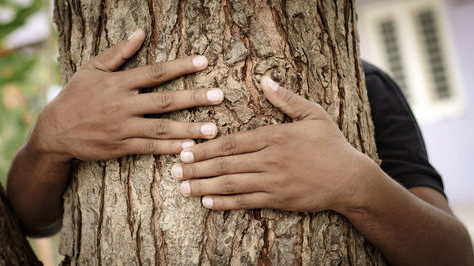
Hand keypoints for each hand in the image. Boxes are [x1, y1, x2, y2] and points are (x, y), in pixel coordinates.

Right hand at [30, 29, 223, 161]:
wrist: (54, 131)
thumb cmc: (75, 96)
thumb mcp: (92, 69)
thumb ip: (118, 52)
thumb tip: (140, 33)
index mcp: (118, 83)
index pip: (155, 72)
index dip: (181, 66)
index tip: (204, 61)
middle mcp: (123, 104)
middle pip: (164, 101)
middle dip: (194, 98)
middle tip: (219, 96)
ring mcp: (123, 127)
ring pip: (161, 128)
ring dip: (189, 129)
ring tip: (213, 129)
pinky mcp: (121, 147)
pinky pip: (150, 148)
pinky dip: (170, 148)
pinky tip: (189, 148)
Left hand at [171, 76, 371, 212]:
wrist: (350, 179)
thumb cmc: (331, 145)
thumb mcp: (313, 115)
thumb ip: (286, 99)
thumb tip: (265, 79)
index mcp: (273, 136)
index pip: (231, 143)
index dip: (205, 148)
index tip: (185, 149)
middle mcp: (269, 160)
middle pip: (225, 164)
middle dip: (196, 167)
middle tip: (174, 170)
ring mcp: (272, 182)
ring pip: (231, 184)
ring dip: (204, 186)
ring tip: (182, 187)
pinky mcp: (278, 200)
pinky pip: (246, 202)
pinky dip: (225, 203)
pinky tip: (207, 203)